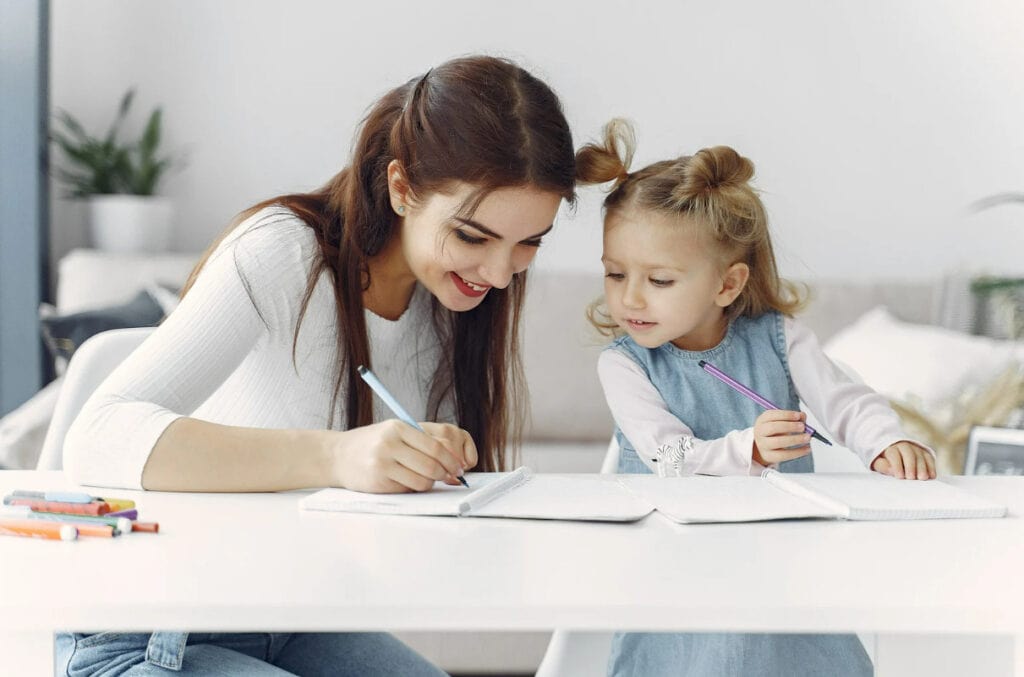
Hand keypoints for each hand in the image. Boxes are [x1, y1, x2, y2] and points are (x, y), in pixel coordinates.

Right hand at [329, 419, 473, 492]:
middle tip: (449, 477)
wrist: (337, 455)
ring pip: (422, 481)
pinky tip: (404, 481)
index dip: (452, 460)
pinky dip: (412, 488)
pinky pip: (407, 489)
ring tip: (424, 478)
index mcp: (398, 427)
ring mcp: (382, 463)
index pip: (436, 446)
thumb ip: (421, 441)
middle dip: (445, 474)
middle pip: (431, 465)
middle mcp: (390, 443)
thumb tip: (453, 459)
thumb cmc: (371, 443)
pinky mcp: (378, 482)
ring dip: (429, 483)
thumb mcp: (394, 432)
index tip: (458, 468)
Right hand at [753, 409, 812, 465]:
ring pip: (778, 442)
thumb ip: (793, 418)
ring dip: (795, 439)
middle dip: (789, 426)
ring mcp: (763, 445)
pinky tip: (807, 449)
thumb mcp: (781, 422)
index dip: (785, 415)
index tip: (798, 416)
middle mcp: (760, 432)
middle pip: (773, 428)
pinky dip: (798, 452)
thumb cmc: (775, 432)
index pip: (771, 415)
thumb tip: (802, 416)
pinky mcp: (769, 456)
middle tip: (803, 427)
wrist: (764, 447)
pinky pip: (784, 455)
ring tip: (807, 438)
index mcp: (762, 420)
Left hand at [871, 441, 935, 479]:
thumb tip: (891, 470)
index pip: (894, 454)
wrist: (892, 451)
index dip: (897, 465)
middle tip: (911, 478)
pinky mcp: (924, 452)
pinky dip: (931, 467)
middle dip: (910, 466)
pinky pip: (929, 458)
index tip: (899, 476)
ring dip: (922, 467)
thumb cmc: (883, 460)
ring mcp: (915, 447)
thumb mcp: (877, 462)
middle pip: (908, 453)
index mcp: (890, 447)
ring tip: (922, 478)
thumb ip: (882, 465)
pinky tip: (932, 476)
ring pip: (920, 455)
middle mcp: (904, 445)